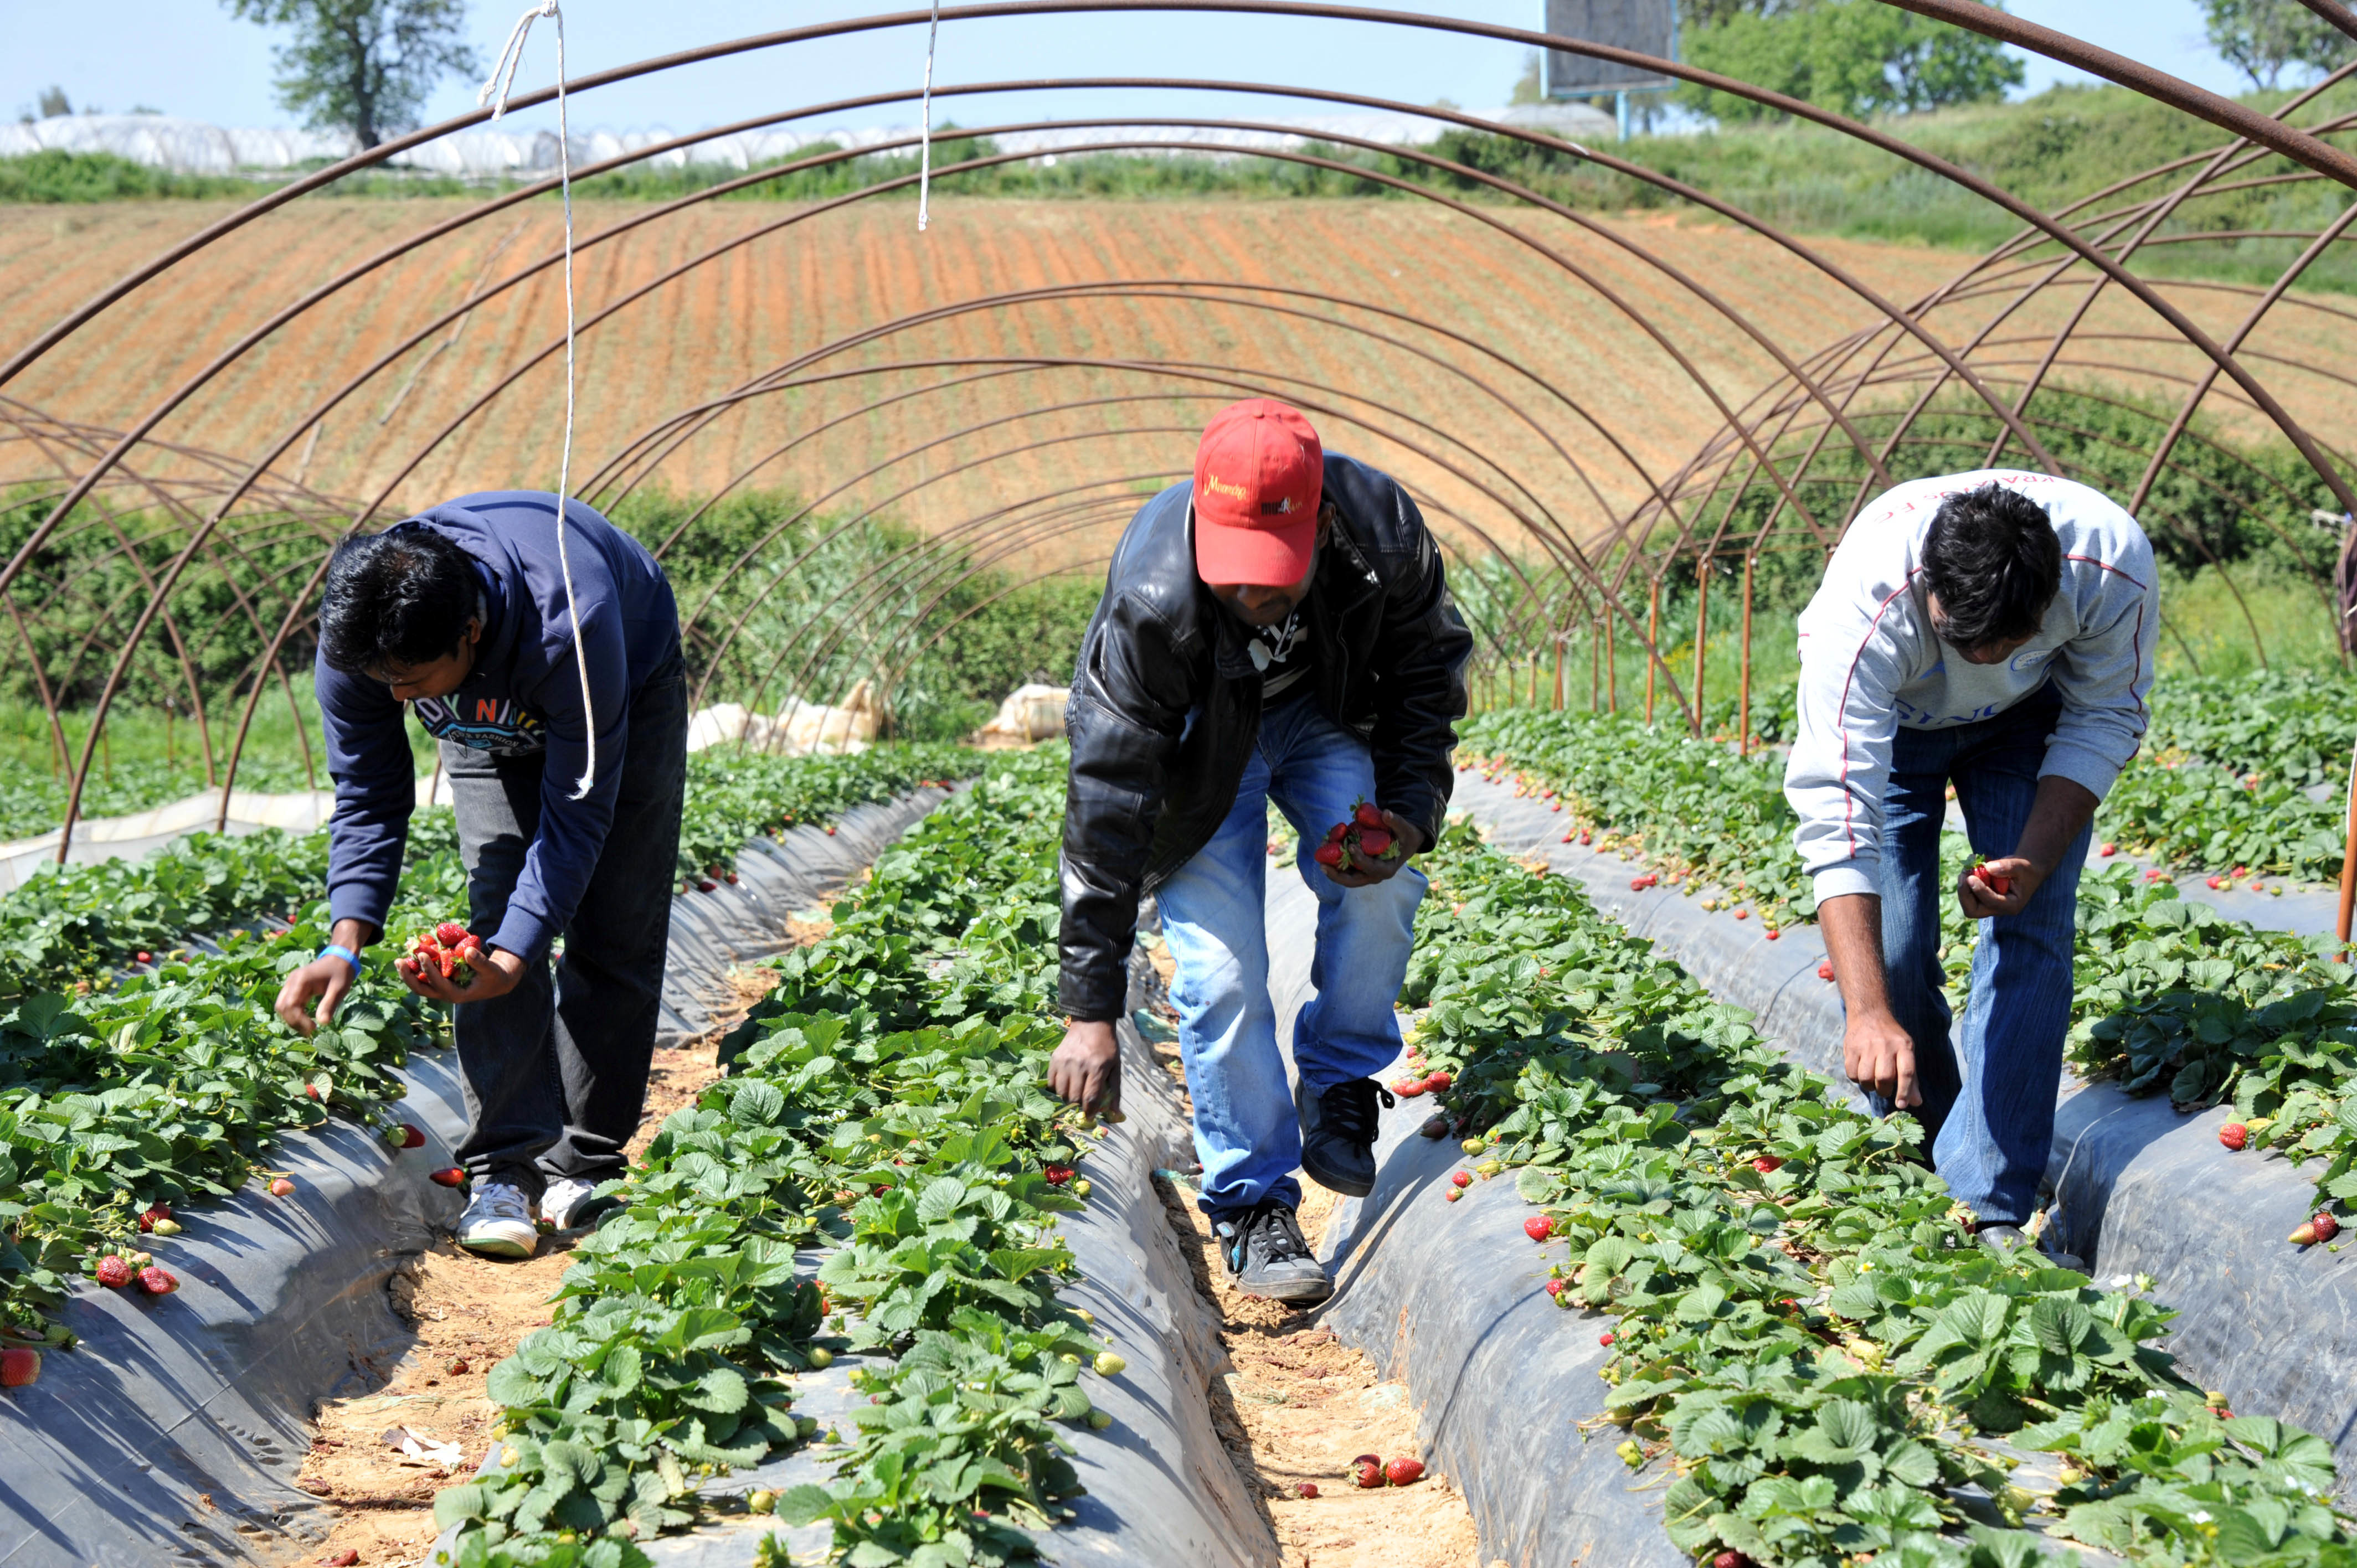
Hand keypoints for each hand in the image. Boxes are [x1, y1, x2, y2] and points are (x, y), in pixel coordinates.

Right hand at [275, 917, 375, 1035]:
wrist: (340, 958)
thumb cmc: (341, 972)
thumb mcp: (339, 989)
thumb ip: (329, 1004)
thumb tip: (322, 1023)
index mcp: (301, 980)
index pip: (290, 1005)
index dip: (299, 1020)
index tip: (313, 1028)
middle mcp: (291, 981)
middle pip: (282, 1007)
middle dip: (293, 1021)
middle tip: (310, 1031)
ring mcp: (291, 984)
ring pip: (282, 1006)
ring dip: (292, 1019)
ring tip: (310, 1028)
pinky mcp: (294, 988)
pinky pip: (288, 1004)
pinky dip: (295, 1014)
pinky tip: (307, 1021)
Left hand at [397, 944, 527, 1005]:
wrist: (496, 982)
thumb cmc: (494, 976)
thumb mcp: (491, 969)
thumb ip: (480, 962)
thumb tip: (468, 951)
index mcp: (456, 994)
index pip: (437, 983)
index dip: (428, 970)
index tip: (422, 954)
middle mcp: (445, 994)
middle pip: (421, 989)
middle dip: (408, 977)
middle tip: (399, 961)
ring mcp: (441, 989)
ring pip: (419, 985)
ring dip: (407, 974)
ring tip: (398, 961)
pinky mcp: (440, 983)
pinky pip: (424, 978)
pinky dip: (416, 969)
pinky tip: (410, 958)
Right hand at [1048, 1019, 1120, 1115]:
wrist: (1091, 1024)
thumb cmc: (1107, 1047)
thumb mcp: (1116, 1067)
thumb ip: (1115, 1091)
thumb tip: (1115, 1113)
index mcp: (1097, 1067)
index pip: (1090, 1097)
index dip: (1090, 1111)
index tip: (1089, 1116)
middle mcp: (1079, 1065)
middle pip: (1074, 1097)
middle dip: (1079, 1105)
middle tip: (1083, 1103)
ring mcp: (1065, 1062)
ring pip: (1061, 1092)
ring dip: (1068, 1097)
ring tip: (1074, 1092)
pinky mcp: (1055, 1058)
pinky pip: (1051, 1082)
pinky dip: (1057, 1088)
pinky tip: (1065, 1085)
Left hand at [1324, 810, 1426, 887]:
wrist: (1404, 842)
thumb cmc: (1405, 836)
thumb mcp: (1405, 829)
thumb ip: (1396, 822)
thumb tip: (1386, 813)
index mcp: (1387, 869)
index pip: (1372, 869)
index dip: (1361, 859)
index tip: (1351, 847)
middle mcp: (1374, 875)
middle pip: (1353, 881)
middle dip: (1337, 875)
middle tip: (1323, 866)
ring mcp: (1364, 873)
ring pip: (1345, 876)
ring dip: (1331, 868)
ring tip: (1319, 856)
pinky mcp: (1357, 868)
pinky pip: (1344, 868)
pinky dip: (1333, 860)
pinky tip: (1325, 848)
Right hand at [1843, 1009, 1920, 1108]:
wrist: (1869, 1014)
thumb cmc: (1892, 1039)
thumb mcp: (1906, 1053)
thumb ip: (1911, 1079)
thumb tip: (1915, 1103)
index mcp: (1904, 1047)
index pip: (1906, 1072)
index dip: (1905, 1091)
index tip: (1901, 1105)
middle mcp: (1886, 1045)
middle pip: (1884, 1077)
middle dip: (1884, 1090)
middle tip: (1884, 1089)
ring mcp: (1866, 1046)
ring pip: (1866, 1078)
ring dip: (1869, 1086)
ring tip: (1872, 1081)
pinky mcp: (1851, 1048)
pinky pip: (1852, 1074)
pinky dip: (1856, 1079)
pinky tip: (1861, 1072)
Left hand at [1958, 855, 2040, 918]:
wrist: (2024, 872)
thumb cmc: (2025, 869)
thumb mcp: (2020, 865)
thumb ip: (2007, 867)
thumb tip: (1988, 868)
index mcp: (2011, 905)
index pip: (1991, 902)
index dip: (1980, 891)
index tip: (1971, 877)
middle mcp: (1998, 909)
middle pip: (1973, 910)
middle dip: (1964, 894)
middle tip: (1963, 875)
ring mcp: (1988, 905)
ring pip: (1967, 903)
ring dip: (1963, 886)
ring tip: (1966, 867)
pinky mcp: (1981, 899)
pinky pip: (1967, 893)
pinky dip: (1965, 881)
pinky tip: (1970, 866)